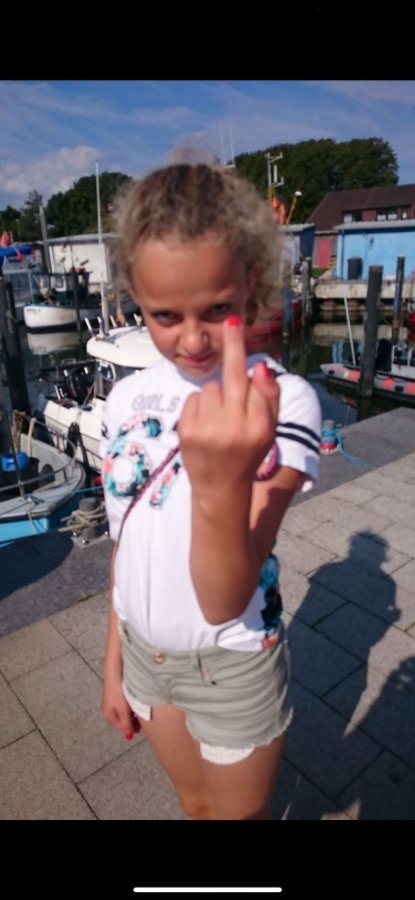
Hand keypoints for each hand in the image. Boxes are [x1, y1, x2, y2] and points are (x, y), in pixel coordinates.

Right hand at [102, 672, 139, 739]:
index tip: (143, 727)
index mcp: (109, 716)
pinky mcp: (117, 694)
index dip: (133, 728)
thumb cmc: (116, 691)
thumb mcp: (123, 711)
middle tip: (142, 716)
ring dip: (133, 712)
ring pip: (126, 712)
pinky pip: (126, 703)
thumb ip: (126, 724)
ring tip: (139, 707)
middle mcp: (110, 710)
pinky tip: (135, 699)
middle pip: (124, 720)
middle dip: (133, 720)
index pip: (122, 727)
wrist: (114, 673)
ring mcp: (113, 702)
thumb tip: (128, 736)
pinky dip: (131, 704)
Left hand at [178, 316, 278, 491]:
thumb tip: (260, 367)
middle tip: (232, 321)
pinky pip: (195, 398)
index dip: (246, 355)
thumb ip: (269, 399)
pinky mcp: (187, 431)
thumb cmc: (249, 452)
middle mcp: (235, 427)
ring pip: (212, 387)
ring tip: (221, 417)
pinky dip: (201, 405)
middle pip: (233, 376)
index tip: (239, 325)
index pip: (255, 382)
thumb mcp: (269, 430)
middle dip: (233, 345)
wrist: (220, 486)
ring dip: (217, 395)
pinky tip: (207, 422)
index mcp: (259, 426)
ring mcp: (208, 430)